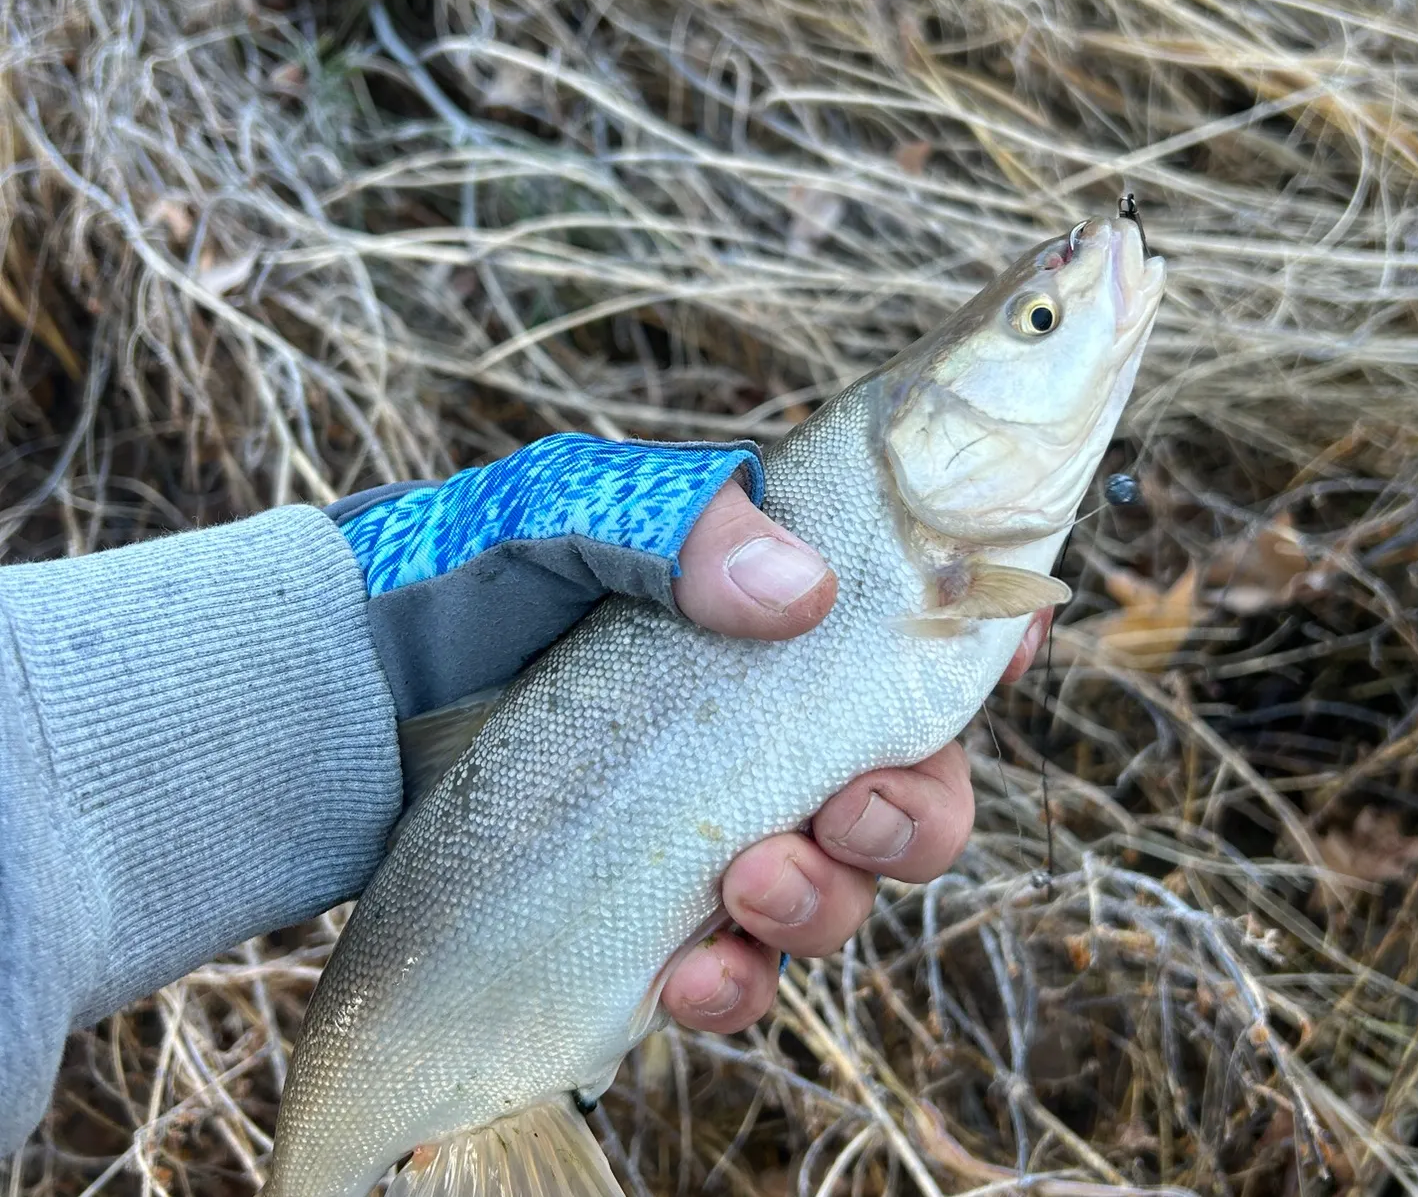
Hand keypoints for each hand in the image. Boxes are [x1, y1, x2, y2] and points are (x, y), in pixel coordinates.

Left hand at [333, 432, 1047, 1030]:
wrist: (335, 699)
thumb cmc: (456, 576)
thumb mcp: (561, 509)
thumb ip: (677, 526)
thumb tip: (804, 592)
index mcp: (766, 616)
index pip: (914, 625)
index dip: (983, 636)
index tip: (1008, 636)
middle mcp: (759, 722)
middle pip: (912, 781)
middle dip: (917, 810)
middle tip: (854, 809)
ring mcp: (713, 820)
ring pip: (845, 888)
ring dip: (829, 902)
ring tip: (749, 884)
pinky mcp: (653, 911)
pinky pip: (745, 971)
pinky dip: (740, 981)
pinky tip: (689, 969)